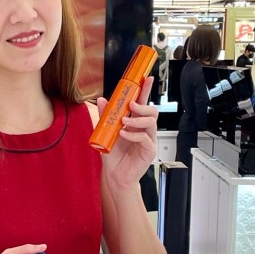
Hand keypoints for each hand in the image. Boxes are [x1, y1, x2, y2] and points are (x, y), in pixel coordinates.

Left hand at [98, 75, 157, 190]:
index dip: (145, 90)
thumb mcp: (105, 132)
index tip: (145, 79)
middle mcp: (144, 130)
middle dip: (142, 105)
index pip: (143, 103)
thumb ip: (105, 116)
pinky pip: (145, 139)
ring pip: (151, 123)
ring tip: (123, 122)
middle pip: (152, 111)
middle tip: (130, 106)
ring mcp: (148, 140)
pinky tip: (123, 135)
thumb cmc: (113, 154)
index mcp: (135, 122)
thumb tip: (102, 100)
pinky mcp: (149, 151)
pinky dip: (133, 135)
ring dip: (137, 119)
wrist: (114, 174)